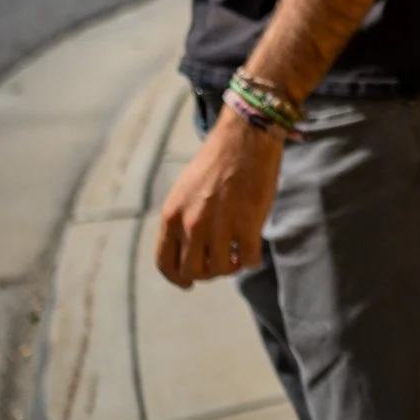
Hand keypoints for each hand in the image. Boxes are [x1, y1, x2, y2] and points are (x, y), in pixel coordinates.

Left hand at [155, 109, 282, 287]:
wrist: (246, 136)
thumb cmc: (218, 159)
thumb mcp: (186, 190)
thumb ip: (183, 219)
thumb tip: (191, 248)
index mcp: (171, 216)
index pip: (165, 263)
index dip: (177, 278)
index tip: (189, 283)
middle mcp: (191, 225)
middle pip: (194, 271)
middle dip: (208, 272)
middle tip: (222, 262)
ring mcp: (219, 227)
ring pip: (221, 269)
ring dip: (231, 267)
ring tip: (239, 254)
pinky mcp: (248, 224)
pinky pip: (248, 260)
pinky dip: (251, 259)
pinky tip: (254, 249)